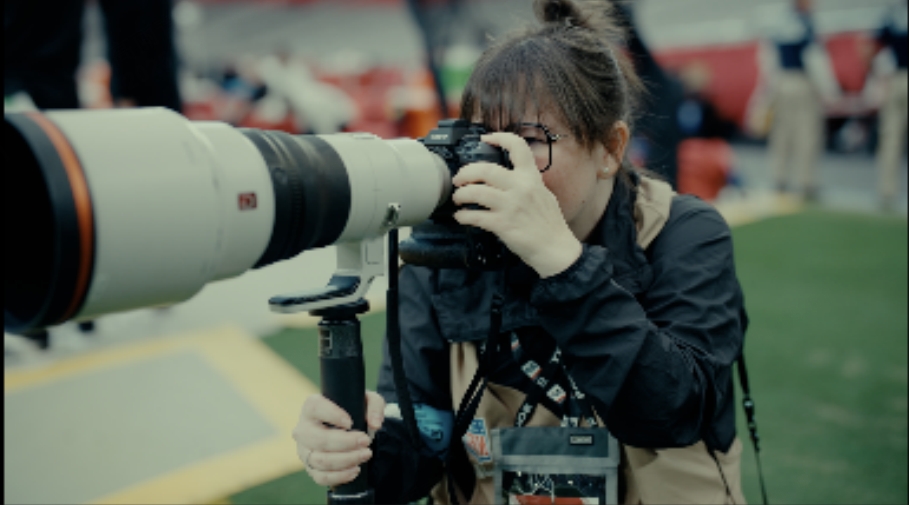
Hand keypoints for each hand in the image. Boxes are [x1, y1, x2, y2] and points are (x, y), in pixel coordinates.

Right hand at [292, 391, 384, 486]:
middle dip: (345, 443)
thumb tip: (375, 424)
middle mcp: (303, 429)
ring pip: (320, 460)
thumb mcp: (367, 401)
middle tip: (366, 441)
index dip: (332, 415)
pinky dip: (340, 476)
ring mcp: (304, 450)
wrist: (346, 428)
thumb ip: (374, 407)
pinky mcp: (310, 467)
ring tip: (365, 455)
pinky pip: (321, 477)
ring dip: (346, 460)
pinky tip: (355, 469)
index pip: (315, 407)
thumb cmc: (353, 411)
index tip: (350, 422)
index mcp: (311, 407)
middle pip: (318, 439)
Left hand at [452, 132, 581, 277]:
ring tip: (458, 198)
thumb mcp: (543, 194)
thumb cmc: (550, 224)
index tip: (486, 138)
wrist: (556, 249)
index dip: (499, 138)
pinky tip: (461, 217)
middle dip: (465, 172)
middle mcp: (521, 188)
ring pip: (475, 192)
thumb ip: (527, 182)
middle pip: (485, 169)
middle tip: (459, 179)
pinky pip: (475, 216)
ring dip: (461, 195)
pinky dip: (463, 216)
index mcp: (531, 178)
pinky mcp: (503, 225)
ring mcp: (511, 206)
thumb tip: (510, 175)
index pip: (517, 147)